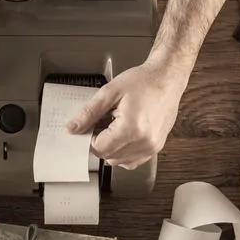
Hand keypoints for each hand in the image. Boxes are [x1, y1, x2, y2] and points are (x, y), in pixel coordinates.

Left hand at [66, 59, 187, 168]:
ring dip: (112, 147)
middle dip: (101, 142)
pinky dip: (123, 152)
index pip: (99, 148)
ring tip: (117, 125)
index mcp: (132, 128)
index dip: (90, 137)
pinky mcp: (156, 148)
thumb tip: (72, 128)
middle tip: (105, 121)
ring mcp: (152, 147)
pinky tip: (125, 134)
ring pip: (119, 161)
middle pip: (108, 156)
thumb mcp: (109, 92)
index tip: (92, 125)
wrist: (167, 78)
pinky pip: (132, 161)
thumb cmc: (143, 81)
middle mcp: (144, 142)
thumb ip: (89, 113)